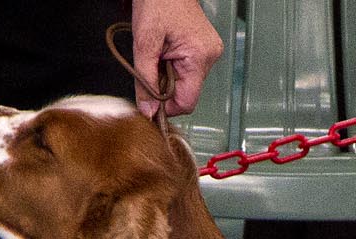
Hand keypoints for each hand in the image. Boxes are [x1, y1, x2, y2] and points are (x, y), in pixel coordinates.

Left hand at [129, 0, 223, 116]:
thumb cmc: (157, 2)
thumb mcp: (144, 44)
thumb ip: (145, 81)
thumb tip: (148, 111)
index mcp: (199, 56)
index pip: (187, 102)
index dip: (167, 107)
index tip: (150, 103)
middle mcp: (210, 56)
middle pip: (187, 93)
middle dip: (165, 87)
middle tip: (151, 66)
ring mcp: (210, 53)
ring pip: (187, 83)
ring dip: (169, 77)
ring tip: (159, 54)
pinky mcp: (205, 49)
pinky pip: (189, 71)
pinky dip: (174, 68)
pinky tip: (166, 52)